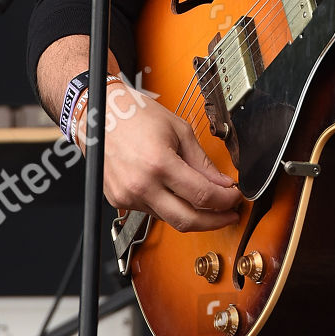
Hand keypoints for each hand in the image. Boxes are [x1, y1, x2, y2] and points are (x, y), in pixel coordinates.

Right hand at [76, 82, 241, 232]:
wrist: (100, 114)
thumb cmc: (136, 114)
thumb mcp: (179, 130)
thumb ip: (202, 162)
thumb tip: (222, 183)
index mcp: (159, 164)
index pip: (202, 196)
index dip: (225, 200)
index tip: (234, 197)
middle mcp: (141, 185)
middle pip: (187, 220)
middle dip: (214, 221)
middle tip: (229, 214)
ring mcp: (127, 196)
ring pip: (169, 219)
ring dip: (192, 214)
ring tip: (207, 203)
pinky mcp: (119, 200)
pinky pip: (152, 212)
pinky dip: (170, 206)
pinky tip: (178, 195)